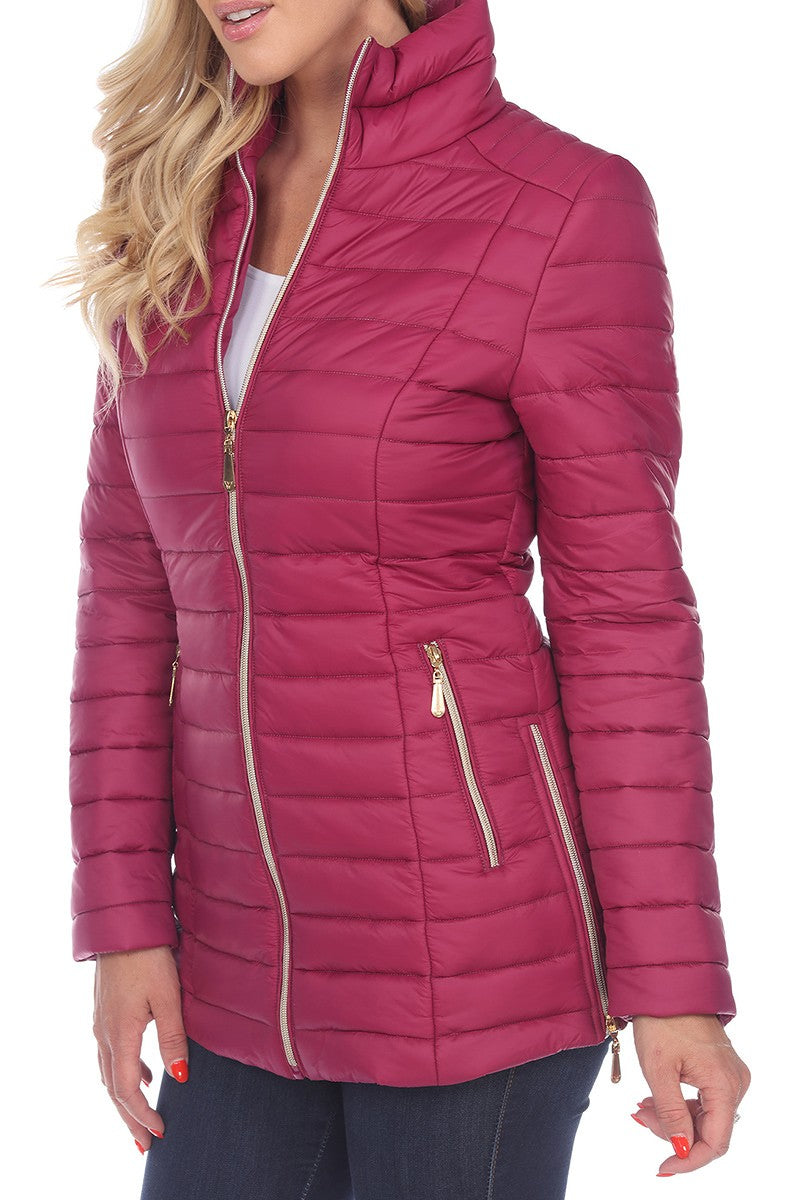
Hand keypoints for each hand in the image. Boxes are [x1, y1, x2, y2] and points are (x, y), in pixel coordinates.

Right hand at [93, 945, 188, 1153]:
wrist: (124, 925)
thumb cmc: (149, 956)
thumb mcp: (168, 997)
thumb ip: (173, 1038)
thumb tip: (178, 1077)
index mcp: (120, 1034)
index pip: (125, 1089)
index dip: (141, 1114)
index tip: (158, 1132)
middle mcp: (105, 1033)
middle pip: (113, 1088)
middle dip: (129, 1118)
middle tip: (145, 1143)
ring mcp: (102, 1022)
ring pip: (109, 1072)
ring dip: (125, 1098)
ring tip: (143, 1116)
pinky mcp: (106, 1011)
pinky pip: (111, 1053)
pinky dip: (124, 1072)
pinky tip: (143, 1073)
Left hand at [629, 1014, 750, 1175]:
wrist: (667, 982)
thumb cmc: (661, 1020)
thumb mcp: (658, 1069)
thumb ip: (671, 1112)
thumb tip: (681, 1148)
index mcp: (724, 1084)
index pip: (716, 1142)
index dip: (689, 1160)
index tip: (663, 1167)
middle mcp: (735, 1082)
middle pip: (709, 1130)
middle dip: (674, 1133)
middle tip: (641, 1116)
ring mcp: (730, 1075)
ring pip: (705, 1116)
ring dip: (674, 1119)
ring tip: (643, 1107)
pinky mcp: (720, 1068)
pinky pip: (704, 1100)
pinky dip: (680, 1105)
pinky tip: (655, 1100)